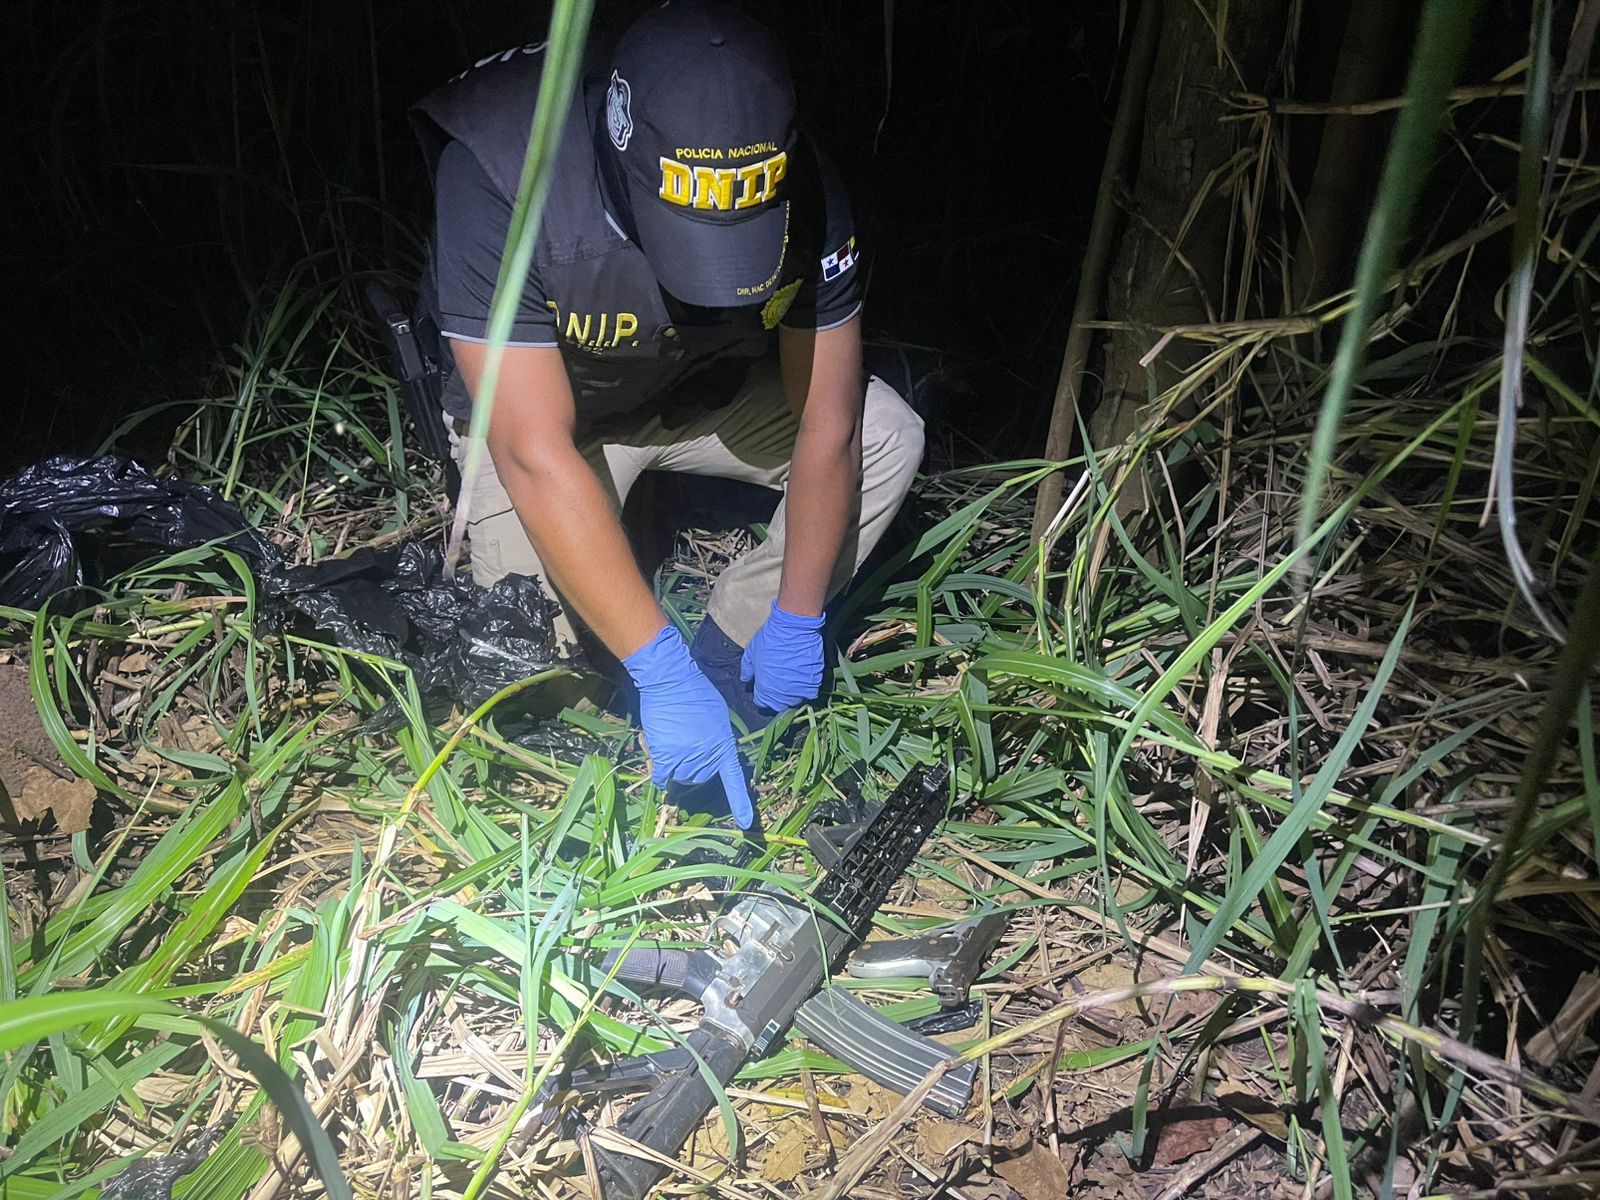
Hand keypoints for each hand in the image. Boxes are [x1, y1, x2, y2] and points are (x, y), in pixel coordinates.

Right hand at [623, 624, 755, 826]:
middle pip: (700, 779)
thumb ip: (717, 739)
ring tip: (672, 742)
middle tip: (686, 744)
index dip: (740, 803)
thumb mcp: (718, 717)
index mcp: (724, 746)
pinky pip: (662, 777)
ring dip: (676, 768)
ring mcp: (687, 757)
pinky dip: (660, 773)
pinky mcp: (666, 756)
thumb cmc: (695, 693)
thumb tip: (711, 753)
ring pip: (680, 778)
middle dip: (693, 768)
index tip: (746, 823)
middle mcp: (708, 756)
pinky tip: (660, 757)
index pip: (734, 779)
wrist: (672, 682)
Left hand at [740, 601, 825, 710]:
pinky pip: (810, 691)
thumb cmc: (770, 639)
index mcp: (765, 689)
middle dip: (778, 697)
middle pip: (780, 705)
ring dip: (793, 693)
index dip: (762, 695)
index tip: (765, 687)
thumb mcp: (751, 652)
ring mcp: (799, 689)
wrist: (794, 628)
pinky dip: (807, 687)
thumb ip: (747, 669)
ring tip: (792, 680)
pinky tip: (804, 677)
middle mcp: (782, 694)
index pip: (762, 702)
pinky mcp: (814, 682)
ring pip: (796, 700)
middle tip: (779, 684)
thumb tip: (745, 679)